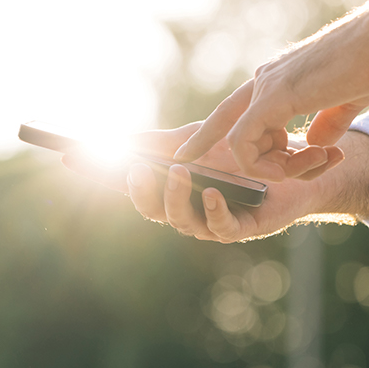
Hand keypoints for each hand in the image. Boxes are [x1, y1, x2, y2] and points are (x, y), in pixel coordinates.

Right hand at [62, 123, 344, 242]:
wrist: (298, 162)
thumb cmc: (245, 151)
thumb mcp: (196, 139)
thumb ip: (157, 142)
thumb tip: (114, 141)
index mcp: (169, 187)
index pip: (126, 183)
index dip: (98, 173)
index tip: (70, 156)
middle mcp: (184, 208)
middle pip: (149, 208)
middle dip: (139, 191)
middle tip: (137, 170)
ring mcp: (210, 220)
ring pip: (180, 220)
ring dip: (175, 198)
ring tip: (180, 173)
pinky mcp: (240, 228)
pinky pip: (219, 227)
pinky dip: (212, 210)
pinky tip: (209, 191)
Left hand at [175, 17, 368, 181]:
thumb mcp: (346, 101)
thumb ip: (328, 122)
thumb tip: (317, 144)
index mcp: (276, 81)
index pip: (232, 112)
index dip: (208, 134)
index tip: (187, 155)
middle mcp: (264, 81)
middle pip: (229, 129)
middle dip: (238, 161)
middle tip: (282, 172)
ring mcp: (266, 87)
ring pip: (239, 144)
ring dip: (272, 168)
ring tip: (313, 163)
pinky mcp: (274, 97)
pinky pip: (244, 142)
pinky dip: (262, 164)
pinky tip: (293, 167)